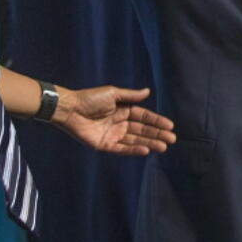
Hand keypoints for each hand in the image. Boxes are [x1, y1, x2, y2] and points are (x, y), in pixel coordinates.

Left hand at [54, 86, 175, 154]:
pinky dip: (134, 149)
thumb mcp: (113, 94)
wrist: (70, 109)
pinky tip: (146, 149)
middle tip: (172, 139)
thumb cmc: (90, 98)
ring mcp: (113, 135)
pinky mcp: (105, 145)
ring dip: (149, 143)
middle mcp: (120, 124)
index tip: (170, 126)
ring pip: (135, 140)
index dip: (156, 121)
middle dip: (157, 134)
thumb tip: (148, 92)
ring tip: (163, 146)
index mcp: (123, 110)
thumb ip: (131, 96)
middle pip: (142, 130)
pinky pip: (122, 148)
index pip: (144, 117)